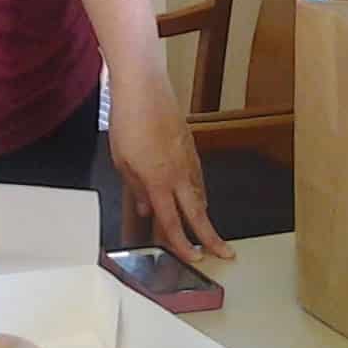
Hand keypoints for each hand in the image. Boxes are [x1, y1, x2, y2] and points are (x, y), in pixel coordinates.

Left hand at [106, 67, 233, 261]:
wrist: (144, 88)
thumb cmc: (129, 120)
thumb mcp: (122, 160)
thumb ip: (135, 188)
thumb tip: (145, 208)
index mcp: (158, 181)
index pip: (173, 222)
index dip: (182, 244)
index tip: (193, 259)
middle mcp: (178, 173)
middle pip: (198, 213)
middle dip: (212, 237)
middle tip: (226, 254)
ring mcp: (188, 159)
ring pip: (200, 194)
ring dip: (204, 215)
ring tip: (208, 232)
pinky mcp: (190, 147)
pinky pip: (197, 178)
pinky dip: (199, 193)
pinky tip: (195, 197)